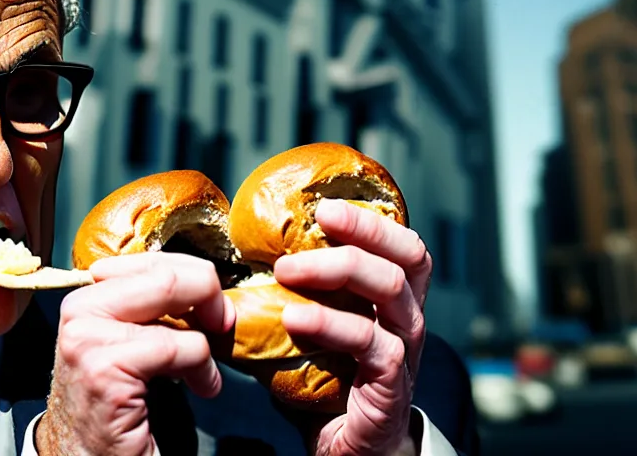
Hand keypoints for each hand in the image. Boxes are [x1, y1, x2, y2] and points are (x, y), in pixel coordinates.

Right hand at [35, 253, 234, 455]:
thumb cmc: (116, 400)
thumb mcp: (132, 339)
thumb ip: (155, 307)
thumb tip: (207, 285)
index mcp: (87, 295)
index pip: (152, 260)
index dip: (195, 276)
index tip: (213, 306)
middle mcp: (80, 308)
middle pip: (164, 273)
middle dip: (208, 293)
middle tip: (223, 324)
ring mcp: (88, 337)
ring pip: (172, 299)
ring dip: (205, 338)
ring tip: (206, 369)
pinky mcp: (105, 369)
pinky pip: (178, 347)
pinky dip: (203, 368)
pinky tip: (202, 387)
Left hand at [274, 198, 431, 455]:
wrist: (344, 445)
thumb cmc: (326, 380)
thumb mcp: (308, 327)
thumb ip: (286, 295)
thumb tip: (228, 268)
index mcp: (392, 298)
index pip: (401, 244)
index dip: (371, 219)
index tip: (325, 205)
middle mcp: (408, 317)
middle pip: (406, 257)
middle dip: (361, 231)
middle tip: (315, 222)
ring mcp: (405, 349)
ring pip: (391, 290)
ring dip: (336, 270)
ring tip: (287, 270)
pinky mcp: (392, 383)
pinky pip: (373, 344)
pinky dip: (331, 324)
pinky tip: (294, 319)